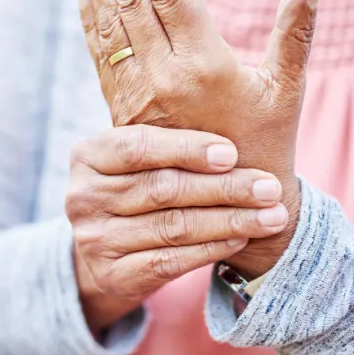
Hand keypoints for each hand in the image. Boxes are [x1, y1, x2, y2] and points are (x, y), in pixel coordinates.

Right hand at [67, 125, 287, 332]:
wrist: (111, 253)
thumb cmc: (142, 187)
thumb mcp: (144, 156)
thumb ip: (175, 129)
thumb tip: (230, 79)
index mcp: (87, 155)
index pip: (137, 146)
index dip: (186, 148)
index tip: (233, 152)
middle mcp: (82, 197)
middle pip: (162, 189)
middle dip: (224, 188)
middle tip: (269, 187)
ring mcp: (93, 239)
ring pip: (173, 227)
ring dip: (229, 220)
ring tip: (271, 215)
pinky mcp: (111, 275)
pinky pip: (170, 261)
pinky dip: (211, 248)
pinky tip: (242, 238)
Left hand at [77, 0, 325, 277]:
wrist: (232, 209)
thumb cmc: (270, 144)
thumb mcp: (287, 87)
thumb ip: (296, 31)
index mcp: (205, 63)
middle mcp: (163, 76)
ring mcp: (138, 95)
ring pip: (112, 23)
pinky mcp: (124, 112)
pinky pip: (103, 56)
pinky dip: (92, 20)